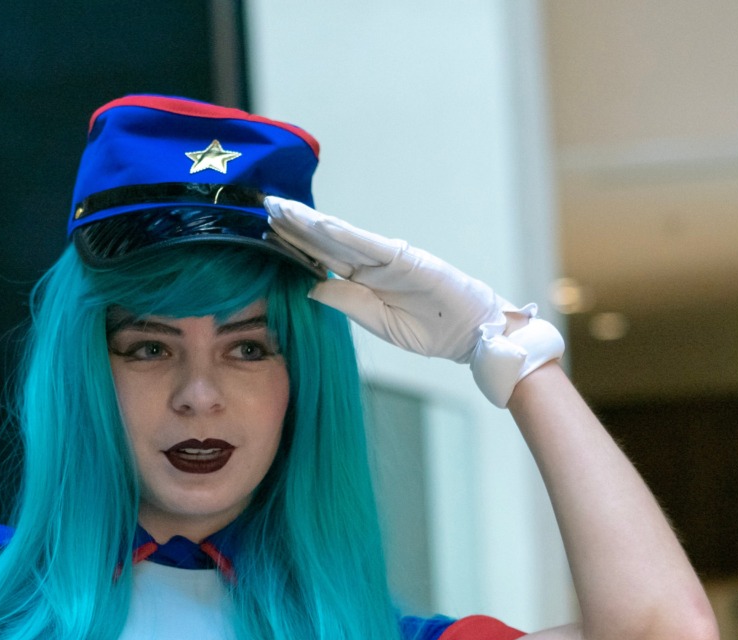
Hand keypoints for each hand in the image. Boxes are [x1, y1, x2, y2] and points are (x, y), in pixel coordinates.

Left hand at [265, 198, 562, 407]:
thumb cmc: (432, 331)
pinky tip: (319, 224)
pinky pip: (368, 245)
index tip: (267, 232)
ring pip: (340, 236)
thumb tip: (309, 286)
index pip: (322, 259)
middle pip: (325, 240)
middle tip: (266, 206)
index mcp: (365, 281)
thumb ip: (347, 303)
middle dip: (295, 224)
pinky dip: (343, 234)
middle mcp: (373, 264)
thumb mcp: (379, 323)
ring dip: (310, 222)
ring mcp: (388, 258)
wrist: (472, 335)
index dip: (295, 244)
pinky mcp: (405, 259)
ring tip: (282, 209)